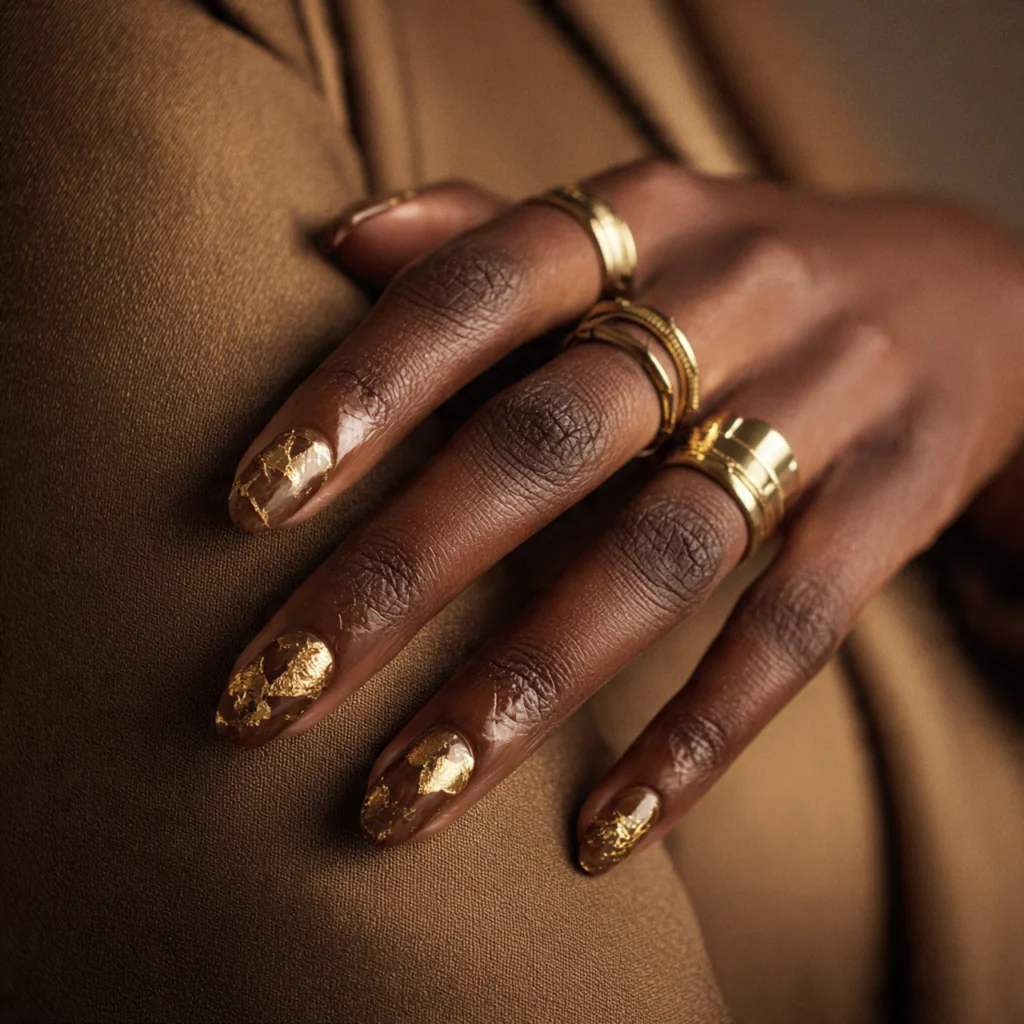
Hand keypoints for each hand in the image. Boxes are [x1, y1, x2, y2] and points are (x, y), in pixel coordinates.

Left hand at [215, 161, 1023, 871]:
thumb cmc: (740, 272)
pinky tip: (602, 836)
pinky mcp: (894, 501)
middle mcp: (731, 299)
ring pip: (657, 555)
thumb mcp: (629, 223)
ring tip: (406, 793)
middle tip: (275, 691)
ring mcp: (823, 403)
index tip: (249, 507)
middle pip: (546, 441)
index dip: (361, 390)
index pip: (478, 289)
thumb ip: (489, 235)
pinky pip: (789, 633)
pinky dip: (695, 738)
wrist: (966, 291)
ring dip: (524, 682)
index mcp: (641, 219)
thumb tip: (341, 238)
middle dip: (401, 573)